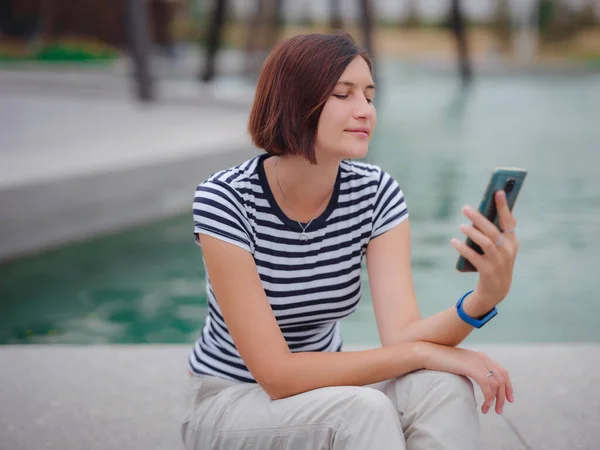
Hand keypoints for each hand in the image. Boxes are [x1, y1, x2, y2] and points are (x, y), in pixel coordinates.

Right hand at [420, 343, 513, 414]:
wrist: (428, 353)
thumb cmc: (440, 361)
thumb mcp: (459, 365)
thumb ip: (470, 370)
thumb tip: (476, 382)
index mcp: (481, 357)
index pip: (502, 372)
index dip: (508, 387)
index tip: (508, 400)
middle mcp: (482, 358)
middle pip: (502, 379)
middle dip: (503, 396)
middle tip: (499, 410)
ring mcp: (477, 362)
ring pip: (496, 384)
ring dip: (495, 400)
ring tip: (488, 410)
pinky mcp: (471, 367)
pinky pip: (487, 385)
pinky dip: (488, 397)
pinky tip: (484, 406)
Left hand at [451, 190, 518, 307]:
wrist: (496, 291)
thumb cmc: (495, 262)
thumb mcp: (499, 247)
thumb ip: (493, 232)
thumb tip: (480, 212)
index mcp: (512, 242)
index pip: (509, 220)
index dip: (504, 206)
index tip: (497, 191)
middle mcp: (508, 251)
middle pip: (493, 230)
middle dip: (479, 218)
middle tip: (465, 208)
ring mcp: (499, 262)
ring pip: (485, 242)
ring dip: (471, 232)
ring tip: (461, 226)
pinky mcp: (488, 272)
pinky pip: (474, 257)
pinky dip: (463, 248)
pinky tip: (454, 241)